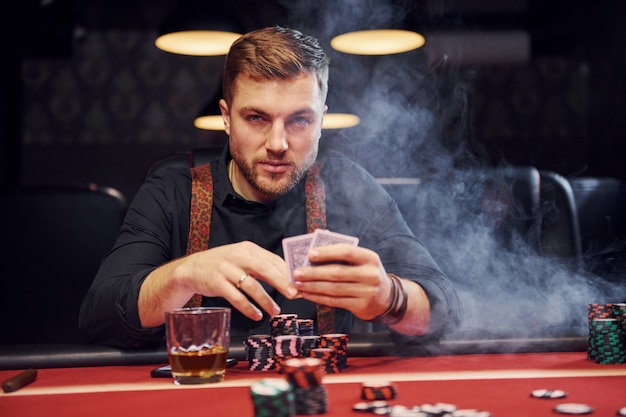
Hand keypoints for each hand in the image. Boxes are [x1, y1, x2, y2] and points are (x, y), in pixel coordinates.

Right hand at [139, 241, 297, 326]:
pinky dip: (248, 308)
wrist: (191, 269)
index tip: (299, 283)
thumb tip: (288, 279)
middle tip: (294, 294)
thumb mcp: (241, 258)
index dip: (287, 272)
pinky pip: (236, 297)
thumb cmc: (222, 265)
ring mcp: (226, 269)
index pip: (272, 259)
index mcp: (247, 249)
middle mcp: (237, 256)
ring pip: (251, 285)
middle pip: (264, 269)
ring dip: (266, 300)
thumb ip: (261, 266)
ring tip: (275, 311)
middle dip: (282, 282)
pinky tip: (256, 315)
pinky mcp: (216, 283)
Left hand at [291, 243, 391, 320]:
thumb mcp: (363, 261)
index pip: (347, 251)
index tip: (309, 254)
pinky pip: (335, 301)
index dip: (327, 252)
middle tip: (297, 272)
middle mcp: (371, 274)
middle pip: (337, 273)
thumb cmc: (367, 274)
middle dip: (314, 273)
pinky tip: (307, 294)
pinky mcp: (361, 306)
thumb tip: (314, 250)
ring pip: (334, 289)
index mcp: (370, 258)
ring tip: (298, 284)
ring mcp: (367, 292)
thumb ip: (343, 255)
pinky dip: (318, 297)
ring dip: (313, 286)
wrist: (388, 298)